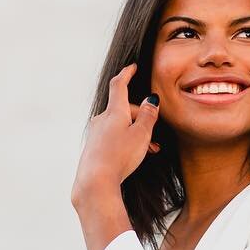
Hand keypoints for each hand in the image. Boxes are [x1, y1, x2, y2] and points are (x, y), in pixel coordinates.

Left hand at [72, 64, 160, 198]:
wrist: (95, 182)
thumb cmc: (120, 157)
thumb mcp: (141, 134)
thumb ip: (148, 115)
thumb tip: (150, 100)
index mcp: (114, 112)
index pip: (119, 85)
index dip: (127, 74)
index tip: (132, 67)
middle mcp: (101, 120)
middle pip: (123, 110)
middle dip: (141, 118)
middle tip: (156, 137)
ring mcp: (96, 134)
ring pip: (120, 126)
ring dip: (135, 133)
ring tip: (150, 150)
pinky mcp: (93, 148)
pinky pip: (113, 137)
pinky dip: (125, 141)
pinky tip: (133, 157)